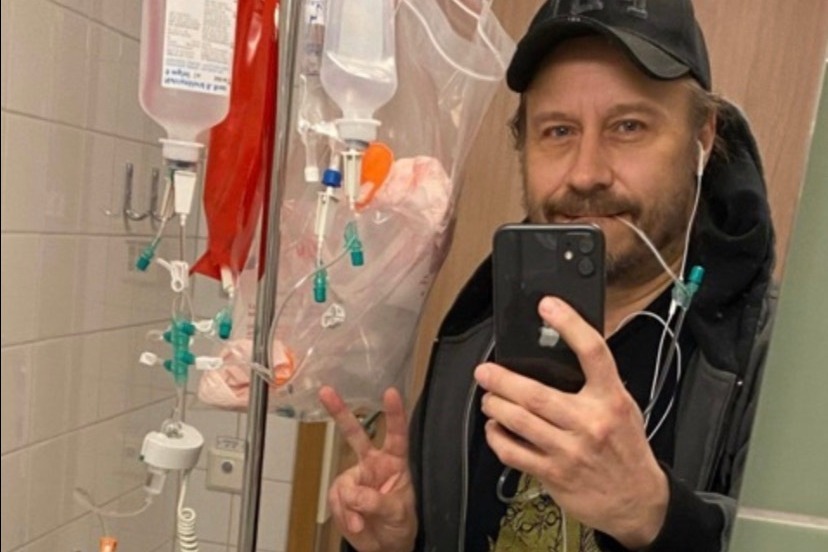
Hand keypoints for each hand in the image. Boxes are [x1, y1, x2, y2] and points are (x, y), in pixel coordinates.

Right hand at [319, 386, 416, 551]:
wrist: (385, 547)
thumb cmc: (400, 524)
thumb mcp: (398, 514)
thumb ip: (377, 501)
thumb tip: (354, 493)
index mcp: (395, 462)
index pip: (396, 434)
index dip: (394, 413)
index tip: (391, 393)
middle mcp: (373, 463)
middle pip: (356, 434)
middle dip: (340, 412)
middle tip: (326, 392)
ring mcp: (356, 477)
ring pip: (343, 483)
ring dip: (349, 506)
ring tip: (360, 523)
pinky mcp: (342, 494)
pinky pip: (336, 500)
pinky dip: (343, 515)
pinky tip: (354, 524)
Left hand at [475, 297, 667, 548]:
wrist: (637, 501)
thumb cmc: (626, 450)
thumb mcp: (624, 409)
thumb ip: (597, 385)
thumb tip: (561, 353)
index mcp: (611, 400)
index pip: (593, 353)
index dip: (570, 325)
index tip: (548, 306)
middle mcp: (590, 423)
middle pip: (536, 394)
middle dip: (502, 379)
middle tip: (485, 371)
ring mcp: (570, 450)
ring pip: (519, 421)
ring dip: (495, 406)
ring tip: (488, 398)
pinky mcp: (554, 474)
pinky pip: (514, 453)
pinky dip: (497, 438)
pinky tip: (495, 428)